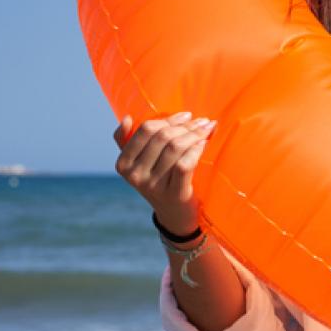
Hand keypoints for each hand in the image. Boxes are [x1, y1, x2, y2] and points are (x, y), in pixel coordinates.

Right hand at [113, 111, 217, 234]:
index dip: (169, 119)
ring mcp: (154, 186)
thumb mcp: (141, 164)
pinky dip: (196, 149)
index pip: (146, 130)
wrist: (175, 215)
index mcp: (124, 163)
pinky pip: (185, 164)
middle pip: (163, 137)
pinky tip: (205, 144)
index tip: (187, 116)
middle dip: (186, 126)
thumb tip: (128, 119)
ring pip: (175, 148)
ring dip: (195, 134)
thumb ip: (128, 142)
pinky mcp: (174, 194)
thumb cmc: (161, 181)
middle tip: (202, 122)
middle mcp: (135, 175)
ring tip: (207, 129)